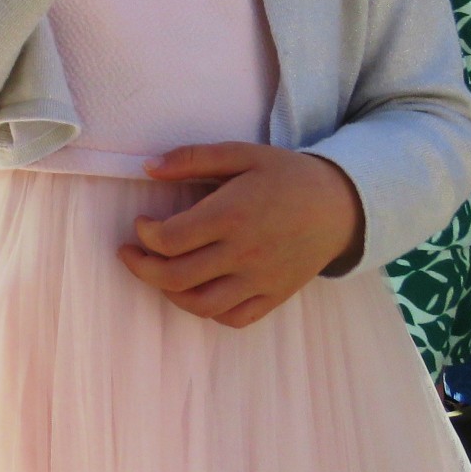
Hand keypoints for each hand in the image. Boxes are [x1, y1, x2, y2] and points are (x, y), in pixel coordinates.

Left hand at [117, 142, 365, 327]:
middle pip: (176, 276)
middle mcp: (243, 252)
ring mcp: (260, 279)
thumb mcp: (241, 153)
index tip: (141, 223)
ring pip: (201, 304)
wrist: (340, 205)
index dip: (144, 234)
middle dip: (142, 268)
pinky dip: (207, 311)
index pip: (170, 238)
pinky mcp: (274, 296)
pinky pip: (233, 318)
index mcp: (231, 214)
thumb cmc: (286, 175)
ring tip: (157, 274)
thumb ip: (192, 158)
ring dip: (168, 293)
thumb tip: (148, 168)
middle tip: (129, 254)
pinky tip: (196, 291)